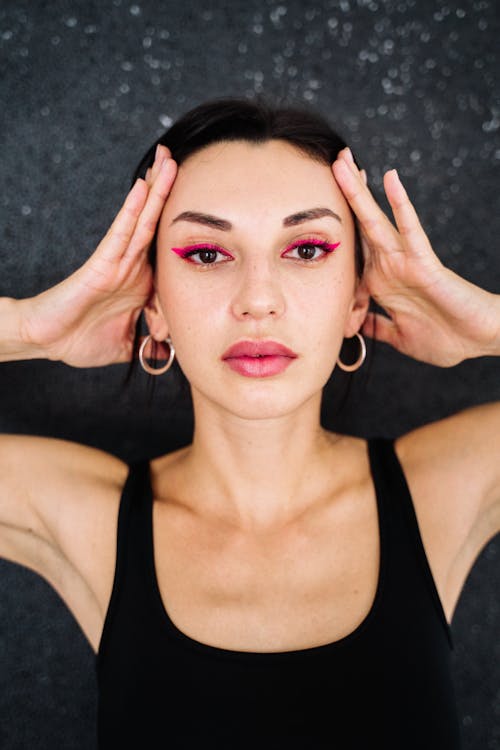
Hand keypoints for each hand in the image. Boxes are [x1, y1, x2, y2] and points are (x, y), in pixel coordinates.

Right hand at [21, 145, 176, 366]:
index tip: (207, 208)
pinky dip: (132, 210)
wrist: (48, 342)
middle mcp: (131, 267)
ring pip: (141, 220)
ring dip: (155, 190)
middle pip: (155, 223)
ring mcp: (117, 262)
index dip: (185, 229)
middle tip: (183, 161)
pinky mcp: (101, 264)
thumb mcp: (127, 346)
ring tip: (167, 160)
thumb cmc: (81, 340)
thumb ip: (148, 346)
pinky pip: (120, 233)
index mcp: (141, 283)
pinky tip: (142, 186)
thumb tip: (166, 354)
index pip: (168, 251)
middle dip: (168, 192)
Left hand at [332, 149, 498, 365]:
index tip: (312, 210)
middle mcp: (390, 266)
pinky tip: (390, 179)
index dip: (333, 230)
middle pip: (359, 225)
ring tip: (344, 162)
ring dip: (359, 192)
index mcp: (381, 283)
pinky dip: (400, 204)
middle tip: (328, 164)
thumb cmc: (445, 339)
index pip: (351, 250)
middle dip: (343, 196)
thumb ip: (376, 327)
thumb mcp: (397, 336)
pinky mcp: (425, 263)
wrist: (478, 342)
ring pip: (376, 220)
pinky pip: (411, 229)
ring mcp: (406, 261)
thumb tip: (355, 325)